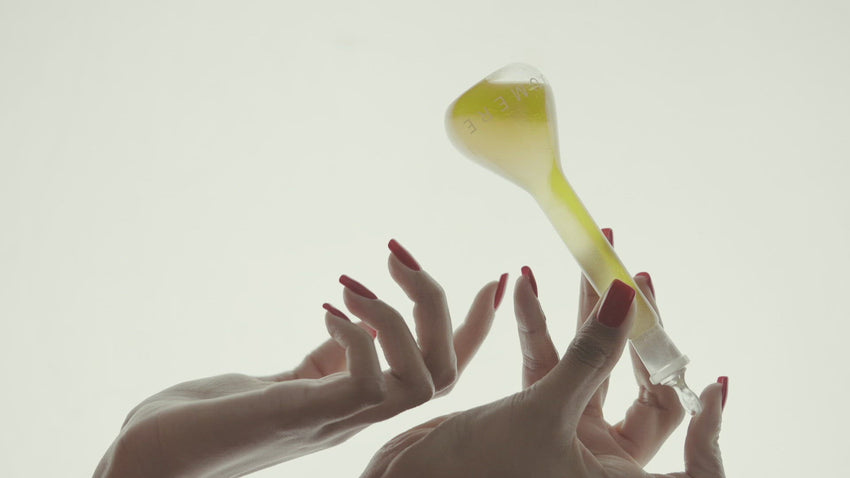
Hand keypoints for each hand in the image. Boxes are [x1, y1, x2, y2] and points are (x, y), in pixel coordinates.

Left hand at [94, 239, 507, 477]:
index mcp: (359, 404)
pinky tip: (327, 307)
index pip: (440, 369)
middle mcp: (359, 416)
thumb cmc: (213, 419)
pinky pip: (367, 381)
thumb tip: (350, 324)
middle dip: (439, 305)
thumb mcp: (285, 381)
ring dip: (400, 317)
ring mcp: (337, 420)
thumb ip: (326, 359)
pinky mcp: (306, 415)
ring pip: (423, 379)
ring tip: (357, 281)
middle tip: (398, 253)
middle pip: (447, 371)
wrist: (158, 458)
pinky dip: (359, 334)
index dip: (473, 328)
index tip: (493, 280)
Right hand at [363, 236, 726, 477]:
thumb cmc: (474, 472)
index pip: (693, 467)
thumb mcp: (543, 411)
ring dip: (584, 314)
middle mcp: (602, 456)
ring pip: (592, 365)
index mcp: (617, 476)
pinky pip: (547, 365)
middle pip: (641, 387)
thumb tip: (628, 299)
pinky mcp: (536, 414)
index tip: (714, 382)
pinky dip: (536, 328)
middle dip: (636, 331)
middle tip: (631, 277)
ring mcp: (570, 433)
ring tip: (586, 259)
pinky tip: (523, 287)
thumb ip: (589, 355)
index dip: (710, 429)